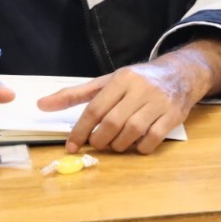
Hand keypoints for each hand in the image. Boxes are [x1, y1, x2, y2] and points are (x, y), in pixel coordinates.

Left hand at [37, 60, 203, 154]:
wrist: (179, 73)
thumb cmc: (137, 81)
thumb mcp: (107, 82)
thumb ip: (75, 94)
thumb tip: (41, 104)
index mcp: (121, 79)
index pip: (95, 108)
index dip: (80, 130)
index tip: (71, 146)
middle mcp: (140, 89)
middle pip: (113, 122)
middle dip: (100, 139)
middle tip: (96, 145)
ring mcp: (158, 102)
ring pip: (132, 131)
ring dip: (118, 145)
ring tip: (114, 144)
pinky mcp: (173, 115)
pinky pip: (153, 138)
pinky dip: (141, 148)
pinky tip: (135, 146)